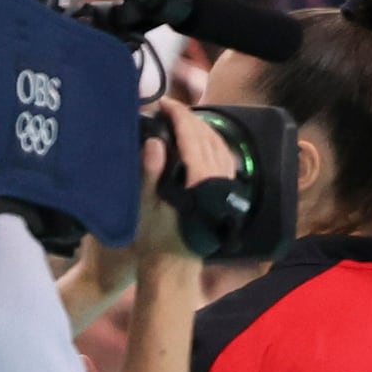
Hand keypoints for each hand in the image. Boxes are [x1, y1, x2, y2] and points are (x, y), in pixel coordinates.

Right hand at [134, 95, 235, 261]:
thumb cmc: (155, 239)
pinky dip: (211, 143)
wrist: (173, 267)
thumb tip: (155, 142)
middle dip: (190, 118)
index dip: (179, 116)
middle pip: (209, 139)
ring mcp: (225, 188)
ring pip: (219, 147)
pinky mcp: (224, 195)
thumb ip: (150, 173)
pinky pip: (223, 159)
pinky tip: (199, 140)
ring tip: (181, 117)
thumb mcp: (145, 206)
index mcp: (201, 182)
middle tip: (168, 106)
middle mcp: (219, 182)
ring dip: (202, 128)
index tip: (163, 103)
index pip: (194, 138)